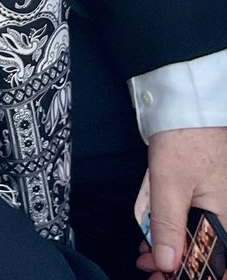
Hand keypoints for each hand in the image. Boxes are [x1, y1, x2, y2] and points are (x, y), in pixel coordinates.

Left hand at [136, 127, 226, 276]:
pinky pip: (193, 214)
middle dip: (178, 261)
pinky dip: (175, 224)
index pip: (216, 261)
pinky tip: (156, 230)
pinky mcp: (208, 192)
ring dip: (174, 244)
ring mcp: (219, 201)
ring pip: (197, 233)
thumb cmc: (186, 136)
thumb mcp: (169, 182)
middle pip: (206, 249)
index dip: (192, 273)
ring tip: (147, 252)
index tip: (164, 277)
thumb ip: (166, 223)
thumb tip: (165, 260)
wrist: (188, 104)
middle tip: (150, 267)